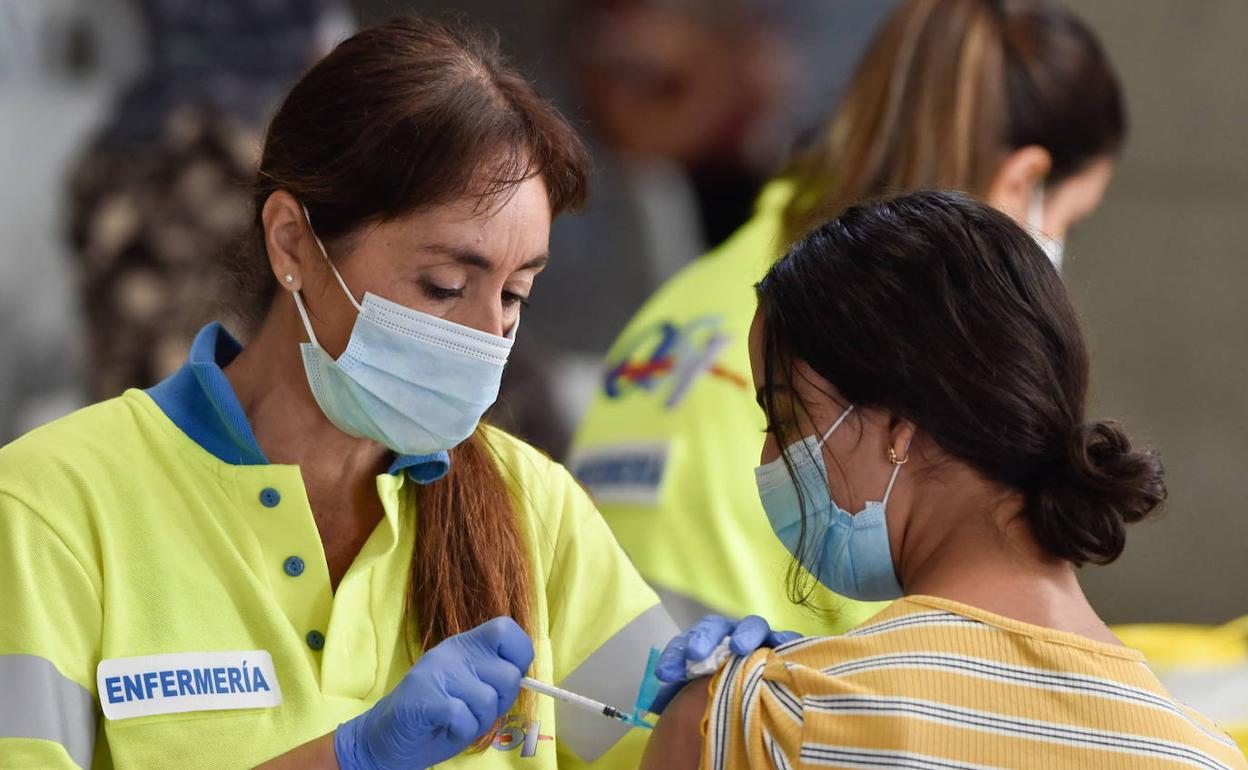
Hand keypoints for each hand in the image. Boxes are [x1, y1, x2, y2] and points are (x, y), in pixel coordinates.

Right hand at [334, 616, 533, 769]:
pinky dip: (461, 732)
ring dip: (478, 721)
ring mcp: (437, 672)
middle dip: (501, 703)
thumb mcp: (470, 688)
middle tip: (475, 710)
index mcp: (466, 645)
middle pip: (508, 674)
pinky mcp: (425, 698)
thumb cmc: (437, 715)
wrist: (385, 737)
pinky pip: (464, 717)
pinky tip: (445, 728)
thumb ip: (494, 676)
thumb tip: (523, 673)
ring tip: (456, 721)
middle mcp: (452, 652)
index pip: (506, 630)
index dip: (519, 654)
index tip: (510, 678)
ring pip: (488, 700)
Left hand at [650, 614, 798, 713]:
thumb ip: (675, 695)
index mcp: (704, 645)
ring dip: (744, 634)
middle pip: (715, 627)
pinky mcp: (782, 646)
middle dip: (703, 637)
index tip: (665, 673)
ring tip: (740, 648)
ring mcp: (758, 638)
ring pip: (751, 626)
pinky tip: (782, 645)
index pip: (684, 644)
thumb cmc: (721, 691)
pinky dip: (784, 638)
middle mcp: (729, 636)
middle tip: (695, 653)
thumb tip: (653, 704)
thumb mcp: (694, 694)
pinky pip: (785, 638)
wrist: (761, 691)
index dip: (674, 656)